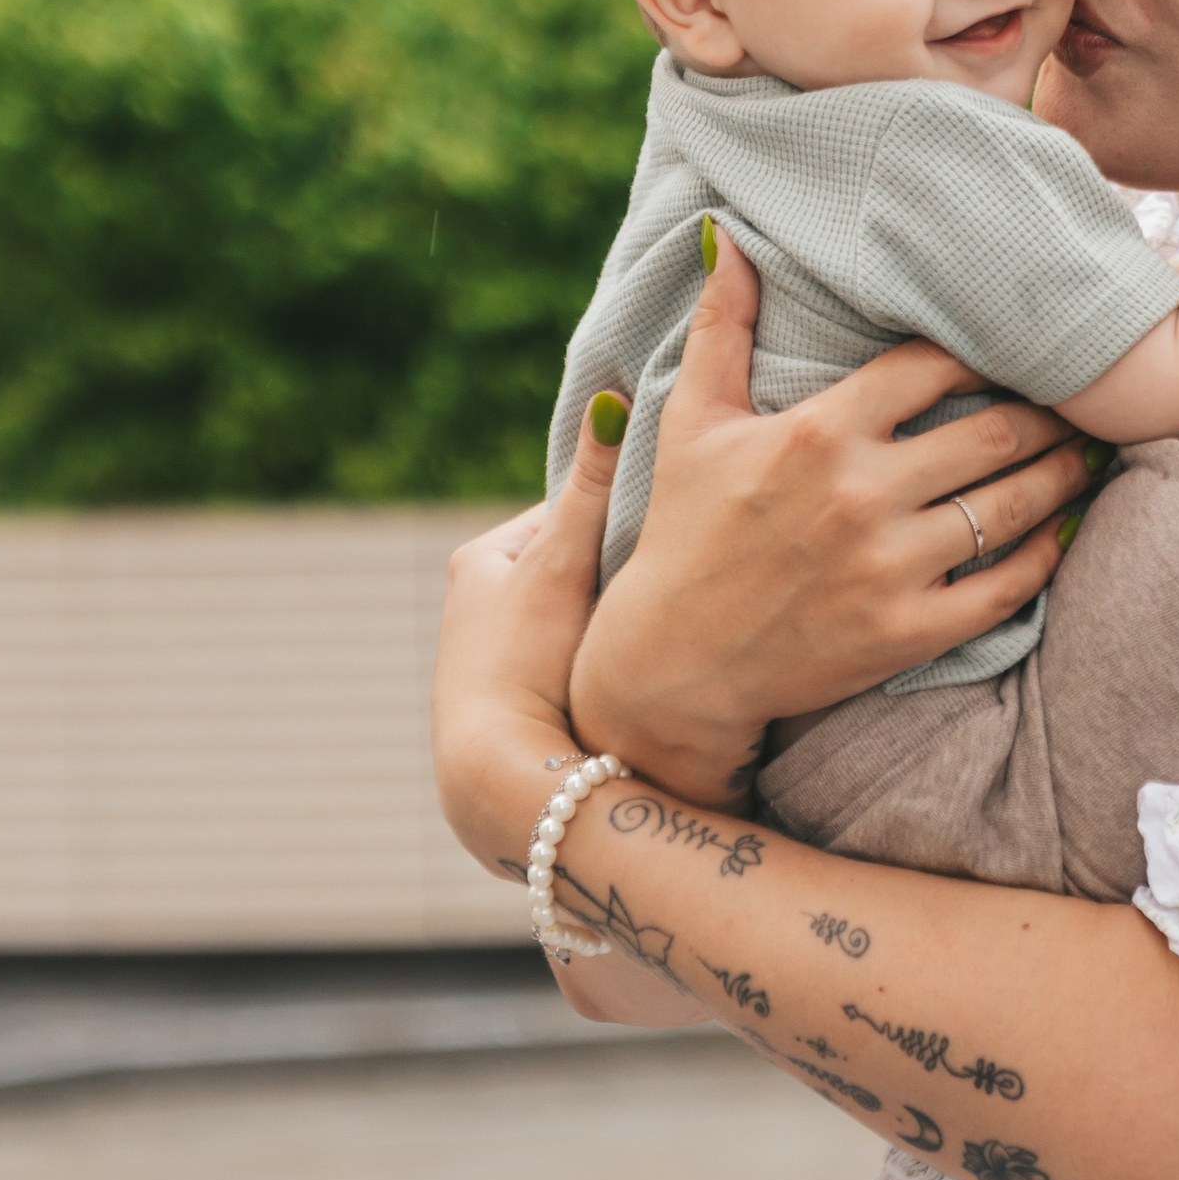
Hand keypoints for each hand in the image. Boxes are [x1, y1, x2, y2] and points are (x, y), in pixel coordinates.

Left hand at [430, 407, 718, 1030]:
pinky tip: (662, 674)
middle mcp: (480, 609)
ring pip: (591, 619)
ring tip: (690, 622)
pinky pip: (589, 666)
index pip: (574, 513)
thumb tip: (609, 395)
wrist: (504, 784)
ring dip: (630, 621)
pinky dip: (619, 664)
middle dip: (632, 566)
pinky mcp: (528, 709)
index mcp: (481, 561)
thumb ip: (593, 485)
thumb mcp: (564, 563)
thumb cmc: (524, 664)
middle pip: (581, 565)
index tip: (688, 512)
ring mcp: (503, 664)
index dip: (634, 510)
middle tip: (698, 565)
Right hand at [566, 228, 1093, 801]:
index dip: (984, 351)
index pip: (933, 365)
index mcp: (818, 431)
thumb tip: (727, 235)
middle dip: (1047, 411)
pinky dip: (1045, 557)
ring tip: (1089, 453)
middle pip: (992, 431)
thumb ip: (720, 326)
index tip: (1013, 348)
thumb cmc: (683, 531)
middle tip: (1079, 400)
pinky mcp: (906, 632)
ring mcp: (887, 567)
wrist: (672, 664)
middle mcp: (859, 494)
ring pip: (1011, 505)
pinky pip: (1004, 587)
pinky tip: (1064, 532)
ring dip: (1063, 475)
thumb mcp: (690, 422)